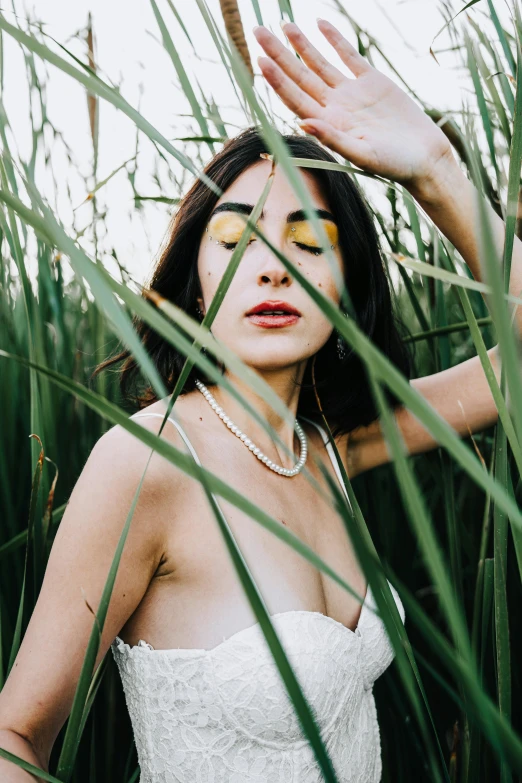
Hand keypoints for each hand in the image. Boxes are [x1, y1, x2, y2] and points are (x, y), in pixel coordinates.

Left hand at [253, 20, 454, 190]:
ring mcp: (351, 93)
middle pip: (300, 76)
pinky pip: (348, 56)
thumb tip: (303, 123)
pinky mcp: (372, 81)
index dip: (278, 80)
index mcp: (328, 124)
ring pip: (319, 63)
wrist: (423, 158)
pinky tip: (320, 24)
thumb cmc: (393, 164)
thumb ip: (333, 138)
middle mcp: (334, 107)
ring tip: (284, 24)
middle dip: (279, 54)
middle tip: (258, 32)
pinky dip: (335, 40)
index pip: (295, 98)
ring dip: (301, 44)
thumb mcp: (362, 154)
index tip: (261, 61)